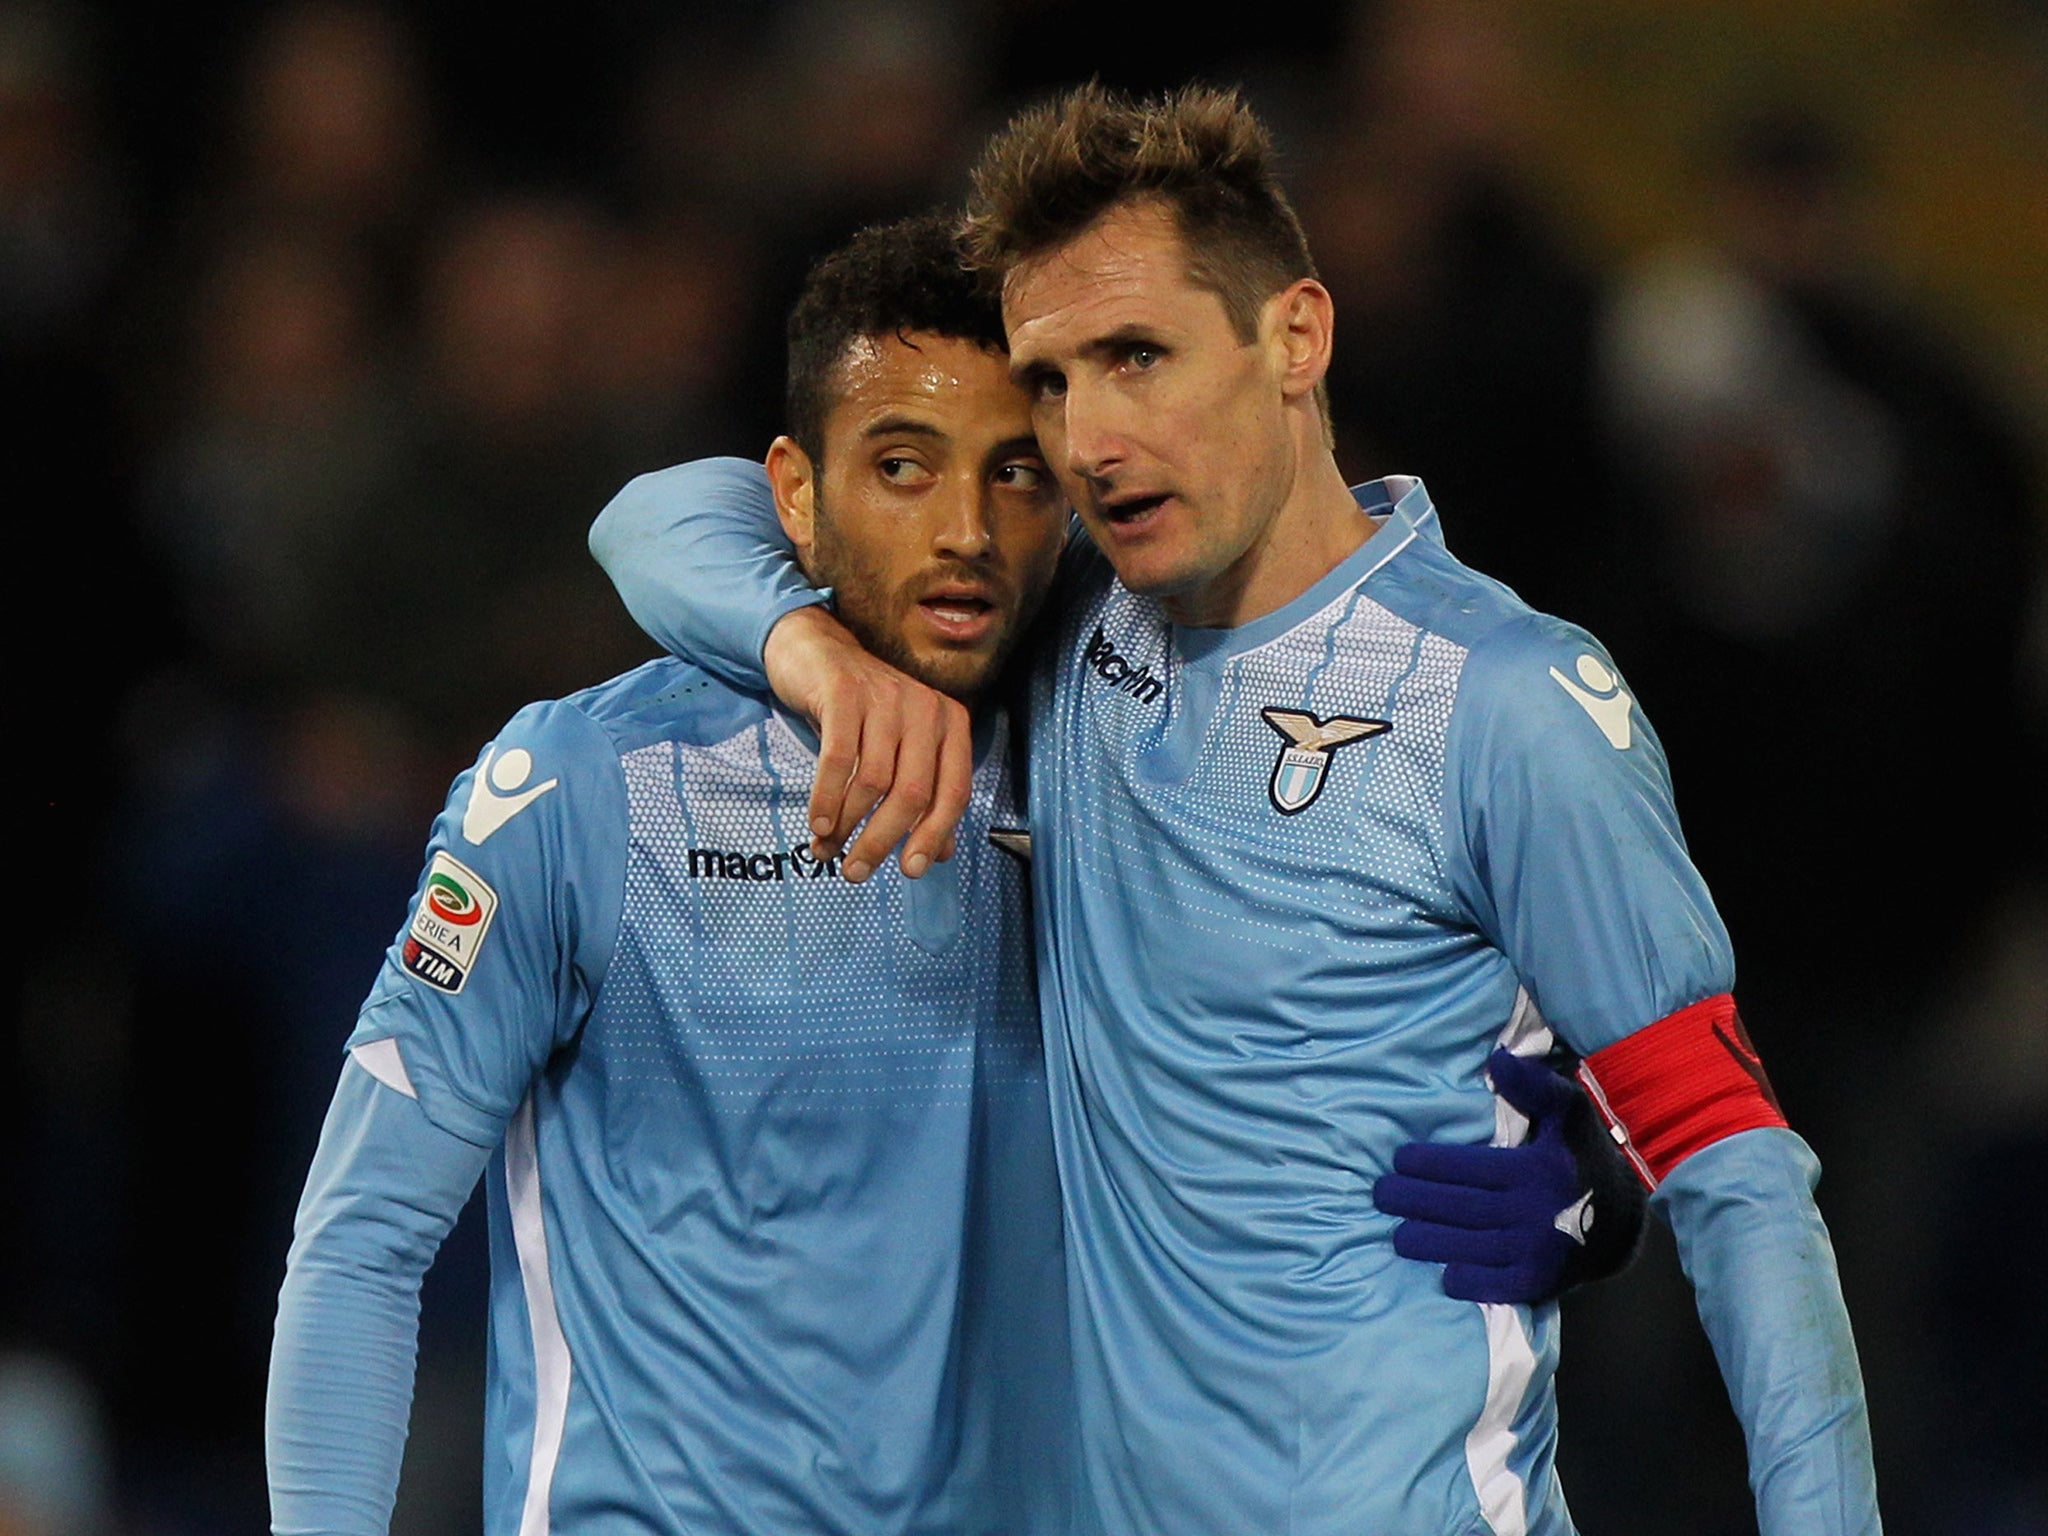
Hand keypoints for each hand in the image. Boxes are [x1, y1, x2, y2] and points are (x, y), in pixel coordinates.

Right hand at [762, 606, 973, 881]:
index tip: (909, 871)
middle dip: (882, 840)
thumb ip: (924, 796)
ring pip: (873, 780)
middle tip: (857, 871)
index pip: (953, 792)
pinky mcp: (844, 692)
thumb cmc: (863, 712)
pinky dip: (826, 798)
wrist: (818, 652)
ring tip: (828, 849)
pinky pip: (838, 758)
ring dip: (848, 825)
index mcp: (950, 724)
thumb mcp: (899, 751)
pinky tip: (818, 823)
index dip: (932, 835)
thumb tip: (938, 854)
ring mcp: (886, 697)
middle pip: (912, 792)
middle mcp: (925, 708)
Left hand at [1373, 1048, 1604, 1304]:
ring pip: (1471, 1246)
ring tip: (1397, 1235)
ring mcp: (1539, 1252)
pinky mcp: (1541, 1283)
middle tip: (1381, 1195)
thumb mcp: (1568, 1114)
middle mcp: (1538, 1212)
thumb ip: (1533, 1086)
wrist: (1621, 1223)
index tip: (1400, 1160)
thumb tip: (1497, 1058)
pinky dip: (1469, 1281)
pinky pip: (1497, 1285)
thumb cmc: (1582, 1158)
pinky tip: (1445, 1273)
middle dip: (1415, 1201)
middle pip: (1462, 1208)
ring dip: (1430, 1242)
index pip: (1471, 1167)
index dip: (1430, 1164)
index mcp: (1539, 1169)